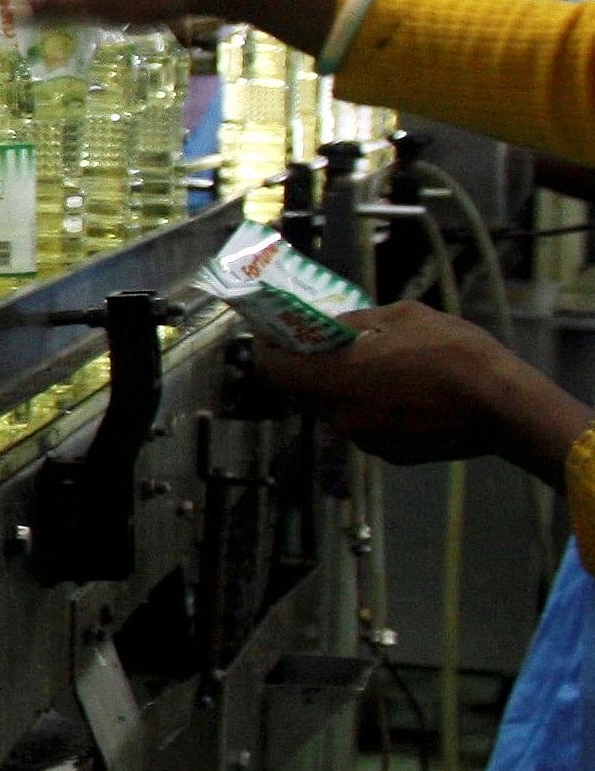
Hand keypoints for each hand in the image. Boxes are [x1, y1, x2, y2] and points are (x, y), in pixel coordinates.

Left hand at [252, 301, 594, 485]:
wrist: (505, 405)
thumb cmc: (454, 353)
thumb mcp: (399, 316)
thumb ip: (355, 321)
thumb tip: (332, 324)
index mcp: (334, 378)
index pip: (271, 370)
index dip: (266, 349)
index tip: (272, 333)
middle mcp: (340, 416)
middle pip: (300, 391)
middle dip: (305, 366)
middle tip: (321, 342)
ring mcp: (365, 440)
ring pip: (334, 408)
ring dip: (340, 386)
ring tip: (373, 363)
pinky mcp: (390, 454)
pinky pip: (364, 425)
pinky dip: (369, 406)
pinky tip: (401, 389)